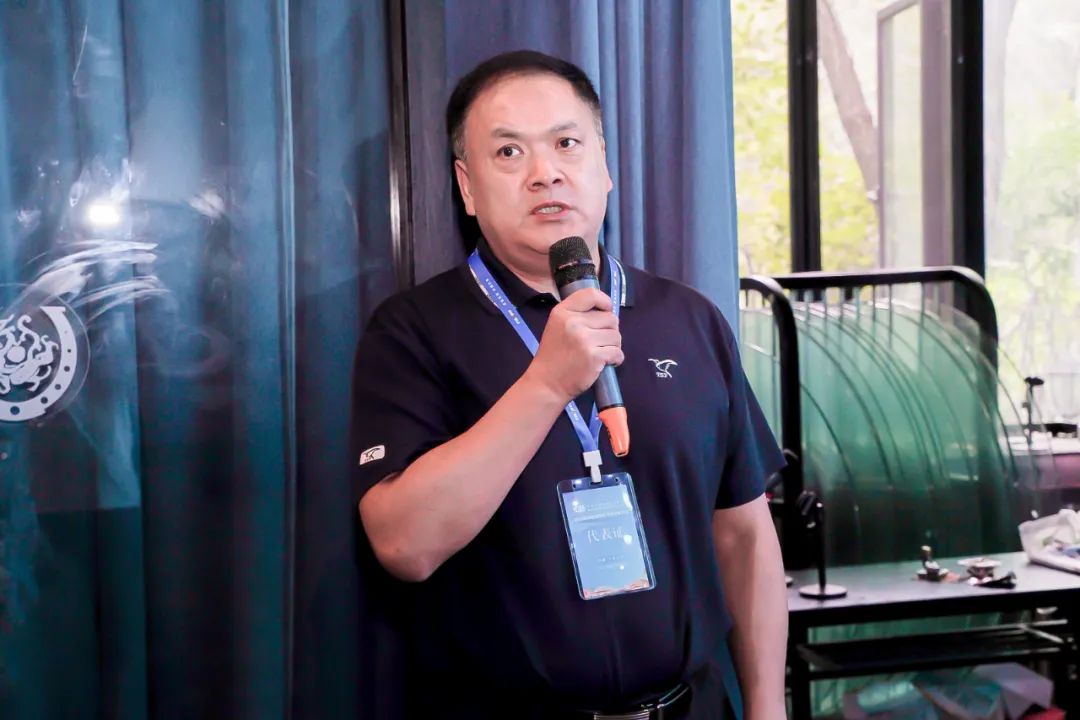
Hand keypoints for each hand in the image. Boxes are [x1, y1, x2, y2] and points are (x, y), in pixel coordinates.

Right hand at [525, 288, 622, 403]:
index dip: (605, 302)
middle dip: (610, 330)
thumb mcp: (557, 327)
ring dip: (613, 346)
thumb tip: (606, 311)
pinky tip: (606, 363)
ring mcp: (584, 340)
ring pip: (616, 336)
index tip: (606, 311)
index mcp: (562, 312)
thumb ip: (577, 315)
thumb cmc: (553, 356)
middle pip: (610, 318)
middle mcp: (573, 322)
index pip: (591, 294)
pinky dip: (616, 359)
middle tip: (599, 342)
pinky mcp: (594, 356)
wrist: (546, 384)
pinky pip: (617, 352)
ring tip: (601, 353)